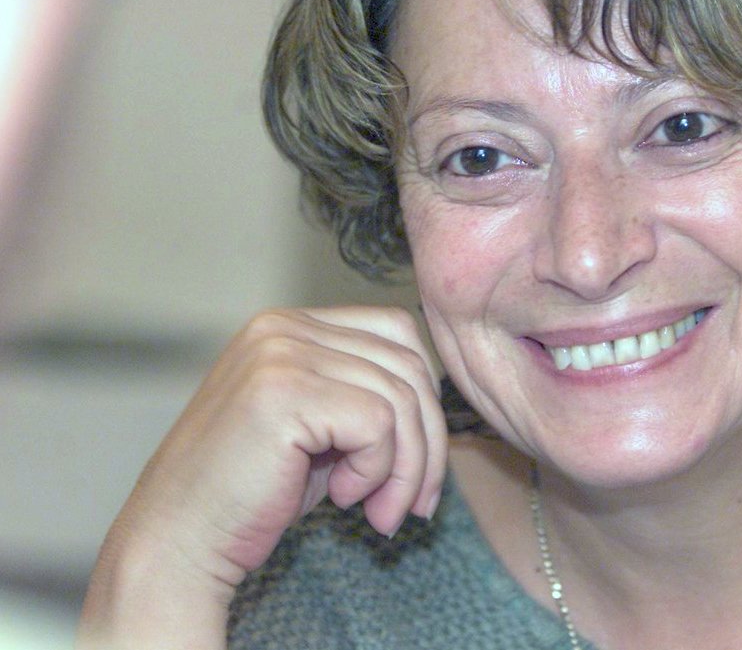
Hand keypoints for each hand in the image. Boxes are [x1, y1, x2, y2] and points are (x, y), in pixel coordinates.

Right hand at [77, 306, 447, 648]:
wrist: (179, 541)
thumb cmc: (252, 493)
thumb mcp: (320, 428)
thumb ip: (366, 395)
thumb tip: (437, 402)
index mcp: (291, 325)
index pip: (397, 332)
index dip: (424, 398)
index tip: (418, 463)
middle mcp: (284, 327)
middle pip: (408, 364)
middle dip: (427, 443)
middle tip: (413, 504)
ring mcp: (280, 353)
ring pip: (400, 399)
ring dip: (406, 469)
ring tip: (380, 512)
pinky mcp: (284, 391)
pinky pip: (378, 424)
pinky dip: (377, 471)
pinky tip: (344, 498)